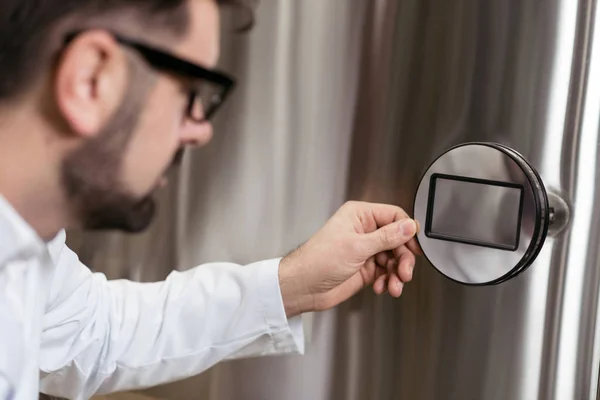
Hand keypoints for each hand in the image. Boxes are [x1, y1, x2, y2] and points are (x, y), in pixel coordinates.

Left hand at [279, 201, 421, 317]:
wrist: (303, 287)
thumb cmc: (319, 260)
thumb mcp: (357, 246)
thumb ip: (386, 237)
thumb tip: (408, 226)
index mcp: (360, 216)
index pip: (394, 216)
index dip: (407, 231)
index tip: (416, 248)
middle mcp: (364, 231)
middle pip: (397, 240)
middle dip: (403, 258)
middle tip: (404, 273)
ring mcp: (365, 250)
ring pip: (393, 258)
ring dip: (397, 273)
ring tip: (394, 285)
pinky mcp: (365, 268)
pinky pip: (386, 272)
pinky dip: (388, 281)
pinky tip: (382, 287)